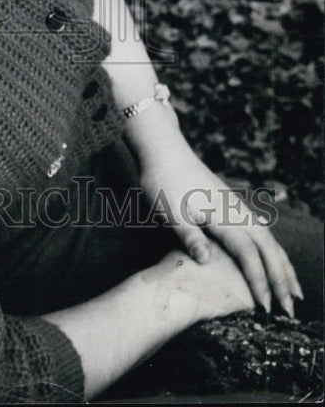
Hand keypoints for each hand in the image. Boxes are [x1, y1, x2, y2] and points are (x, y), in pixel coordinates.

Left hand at [139, 139, 302, 317]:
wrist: (163, 149)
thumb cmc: (162, 181)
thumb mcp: (169, 210)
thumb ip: (188, 235)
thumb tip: (206, 261)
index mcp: (223, 215)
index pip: (248, 253)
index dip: (258, 280)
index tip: (266, 307)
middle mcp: (236, 210)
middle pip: (268, 247)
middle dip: (282, 278)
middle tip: (292, 308)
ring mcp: (236, 205)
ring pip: (268, 238)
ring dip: (282, 264)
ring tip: (295, 289)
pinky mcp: (231, 203)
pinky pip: (260, 231)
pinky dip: (272, 249)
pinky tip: (275, 256)